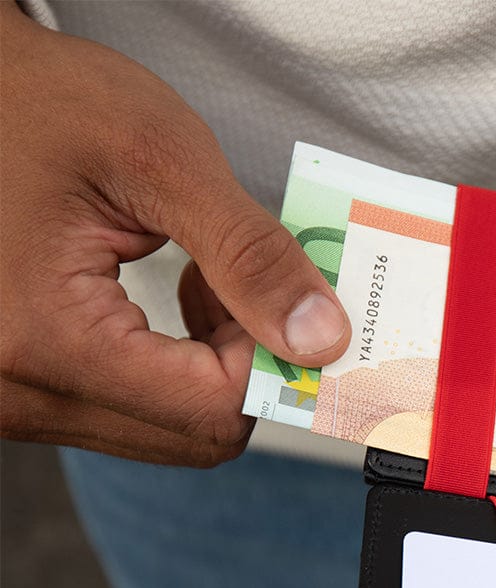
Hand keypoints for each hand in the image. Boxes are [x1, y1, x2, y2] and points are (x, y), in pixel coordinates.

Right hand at [0, 6, 349, 465]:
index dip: (273, 361)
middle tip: (247, 286)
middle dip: (247, 365)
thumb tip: (323, 339)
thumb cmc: (37, 102)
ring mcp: (21, 400)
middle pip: (198, 435)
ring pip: (174, 430)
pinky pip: (139, 412)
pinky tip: (180, 300)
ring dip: (215, 367)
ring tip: (208, 281)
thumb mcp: (160, 159)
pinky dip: (180, 367)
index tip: (291, 301)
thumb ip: (250, 256)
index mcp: (45, 340)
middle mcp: (21, 392)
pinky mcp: (33, 390)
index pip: (213, 409)